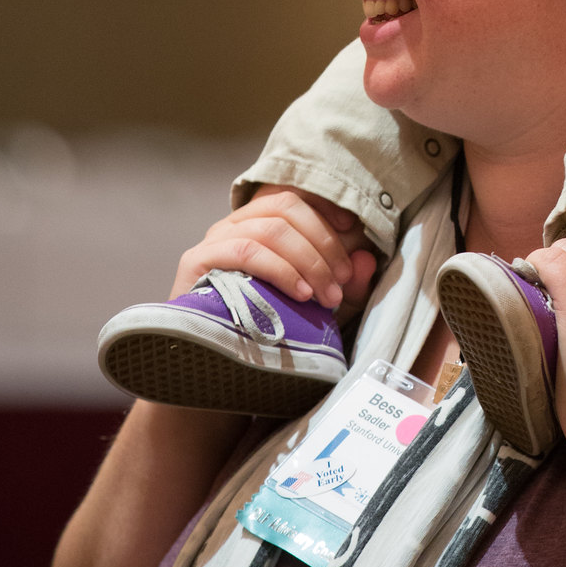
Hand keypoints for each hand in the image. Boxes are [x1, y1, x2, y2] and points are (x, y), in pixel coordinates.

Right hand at [169, 187, 376, 311]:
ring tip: (325, 295)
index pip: (293, 199)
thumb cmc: (261, 330)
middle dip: (323, 242)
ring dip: (307, 260)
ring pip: (270, 229)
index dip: (326, 211)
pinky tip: (299, 293)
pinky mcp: (197, 262)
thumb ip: (341, 284)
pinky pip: (246, 250)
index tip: (353, 232)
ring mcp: (213, 240)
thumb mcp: (313, 305)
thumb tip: (368, 259)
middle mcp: (233, 224)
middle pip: (286, 208)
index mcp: (257, 224)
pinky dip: (280, 268)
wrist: (206, 367)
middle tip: (342, 280)